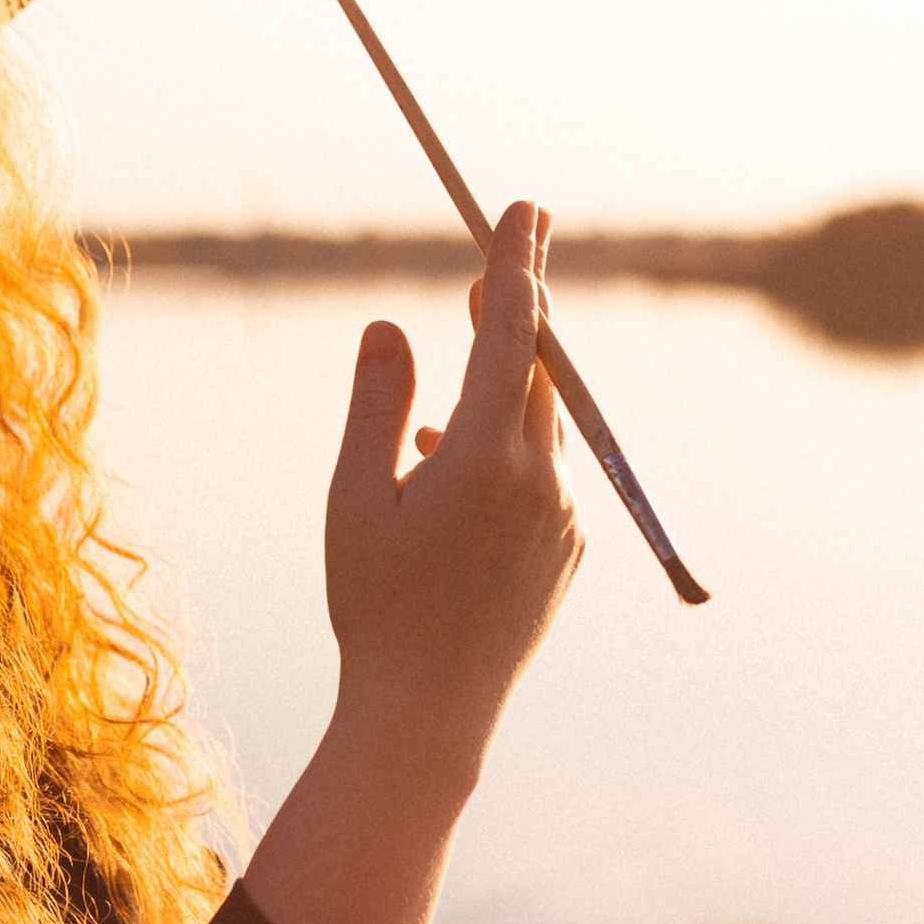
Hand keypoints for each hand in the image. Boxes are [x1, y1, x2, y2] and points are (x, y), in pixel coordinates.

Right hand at [323, 199, 582, 775]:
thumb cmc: (377, 608)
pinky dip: (502, 453)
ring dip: (500, 391)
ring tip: (455, 375)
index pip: (514, 330)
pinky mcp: (569, 551)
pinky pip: (540, 475)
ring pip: (539, 423)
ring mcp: (564, 518)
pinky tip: (446, 475)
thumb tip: (391, 325)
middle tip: (498, 262)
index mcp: (485, 457)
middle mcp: (541, 480)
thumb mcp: (354, 499)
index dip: (516, 261)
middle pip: (540, 367)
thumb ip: (376, 405)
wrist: (430, 715)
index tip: (524, 209)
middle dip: (517, 312)